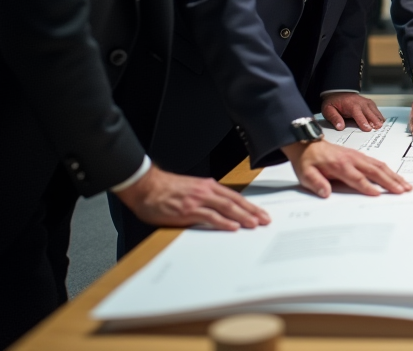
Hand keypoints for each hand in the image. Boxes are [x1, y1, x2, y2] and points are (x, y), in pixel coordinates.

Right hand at [116, 165, 269, 230]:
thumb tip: (218, 211)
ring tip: (254, 224)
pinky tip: (233, 227)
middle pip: (235, 202)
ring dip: (242, 217)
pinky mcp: (188, 210)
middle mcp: (206, 191)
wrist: (146, 186)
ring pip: (227, 208)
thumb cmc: (165, 190)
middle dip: (252, 211)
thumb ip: (204, 198)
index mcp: (208, 186)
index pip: (235, 196)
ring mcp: (198, 200)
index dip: (249, 205)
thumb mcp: (190, 190)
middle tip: (265, 220)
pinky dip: (223, 222)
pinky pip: (210, 217)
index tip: (261, 213)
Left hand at [283, 140, 410, 197]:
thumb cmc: (309, 161)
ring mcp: (358, 156)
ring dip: (394, 176)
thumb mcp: (305, 174)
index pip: (357, 178)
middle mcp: (352, 160)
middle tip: (403, 190)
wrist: (309, 144)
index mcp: (340, 165)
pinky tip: (396, 177)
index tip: (378, 194)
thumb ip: (316, 183)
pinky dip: (389, 170)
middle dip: (390, 182)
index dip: (367, 187)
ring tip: (406, 185)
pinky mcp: (361, 156)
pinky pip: (378, 163)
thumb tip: (325, 192)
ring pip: (380, 166)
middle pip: (375, 171)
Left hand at [321, 92, 384, 130]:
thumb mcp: (328, 110)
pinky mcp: (368, 103)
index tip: (367, 128)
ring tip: (381, 125)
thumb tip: (340, 126)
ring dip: (378, 117)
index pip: (358, 113)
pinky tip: (381, 120)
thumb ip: (334, 118)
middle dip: (374, 120)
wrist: (336, 93)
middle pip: (368, 112)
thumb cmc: (333, 103)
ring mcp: (365, 102)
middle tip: (378, 127)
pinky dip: (378, 114)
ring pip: (373, 110)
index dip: (363, 121)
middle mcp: (360, 102)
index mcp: (350, 104)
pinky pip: (375, 108)